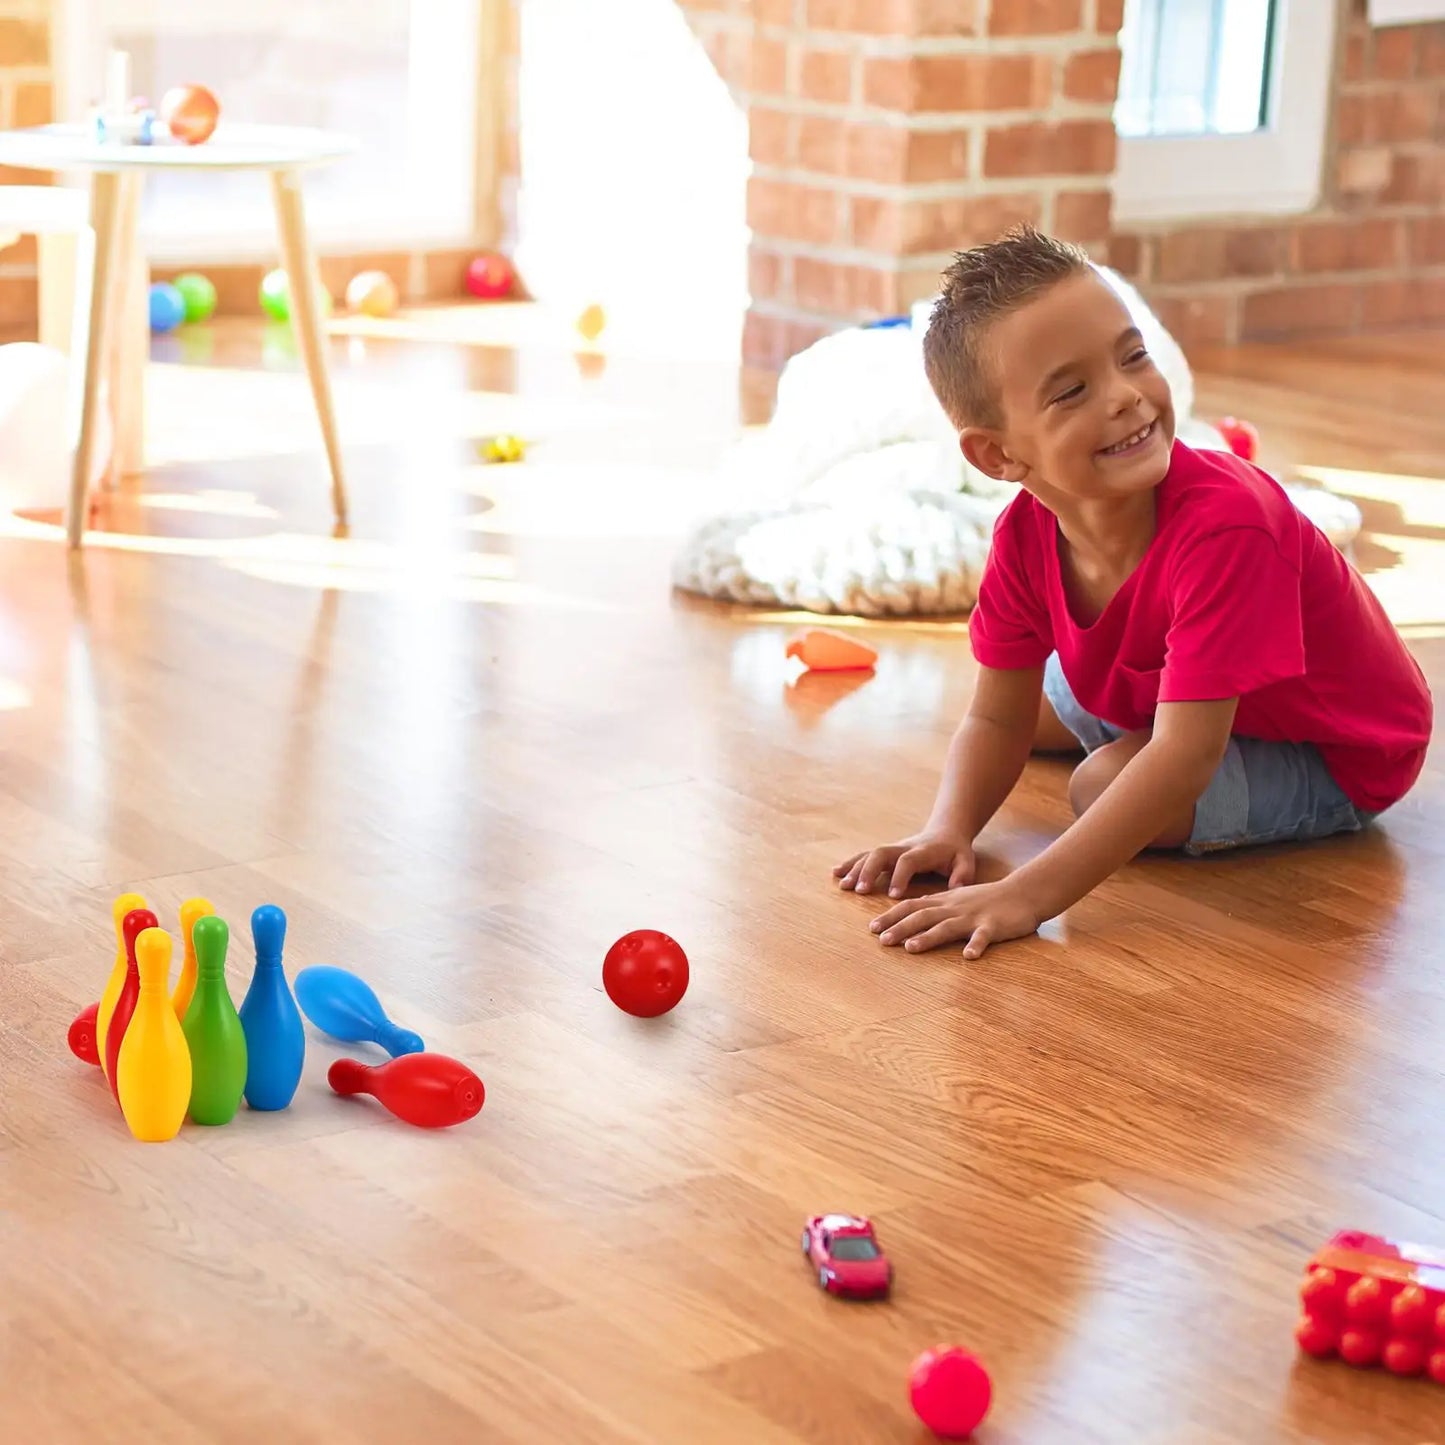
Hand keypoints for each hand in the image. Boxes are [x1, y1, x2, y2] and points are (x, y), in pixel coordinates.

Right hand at [833, 831, 975, 897]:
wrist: (945, 832)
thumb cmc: (955, 851)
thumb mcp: (966, 861)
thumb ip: (962, 874)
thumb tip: (956, 888)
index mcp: (923, 851)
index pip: (907, 861)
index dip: (900, 876)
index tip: (894, 895)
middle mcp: (903, 848)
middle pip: (881, 853)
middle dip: (869, 871)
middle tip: (860, 891)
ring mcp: (892, 849)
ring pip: (869, 854)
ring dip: (855, 869)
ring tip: (844, 886)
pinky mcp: (885, 853)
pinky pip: (864, 856)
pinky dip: (850, 864)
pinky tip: (836, 873)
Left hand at [869, 879, 1040, 958]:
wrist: (1022, 892)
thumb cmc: (988, 898)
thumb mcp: (957, 898)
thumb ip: (936, 905)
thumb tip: (912, 912)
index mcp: (944, 902)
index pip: (912, 907)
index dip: (892, 916)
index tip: (872, 928)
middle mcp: (954, 908)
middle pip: (923, 916)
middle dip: (900, 928)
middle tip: (881, 940)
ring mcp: (974, 917)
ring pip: (947, 926)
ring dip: (928, 937)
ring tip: (911, 948)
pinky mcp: (993, 926)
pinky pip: (984, 937)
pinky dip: (976, 945)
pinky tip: (968, 956)